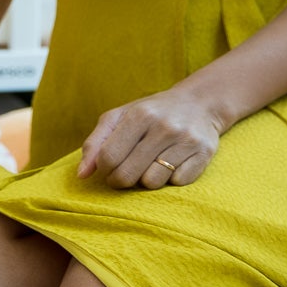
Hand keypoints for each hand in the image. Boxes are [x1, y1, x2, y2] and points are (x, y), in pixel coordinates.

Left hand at [77, 86, 220, 189]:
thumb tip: (82, 175)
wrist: (199, 103)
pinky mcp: (204, 153)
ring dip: (148, 180)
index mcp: (139, 115)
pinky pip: (178, 182)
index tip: (110, 169)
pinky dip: (172, 179)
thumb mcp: (119, 118)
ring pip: (152, 182)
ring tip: (151, 165)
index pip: (109, 157)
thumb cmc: (150, 113)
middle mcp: (163, 126)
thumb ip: (96, 143)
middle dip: (121, 180)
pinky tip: (173, 163)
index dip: (104, 171)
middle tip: (126, 174)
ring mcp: (185, 140)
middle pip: (128, 175)